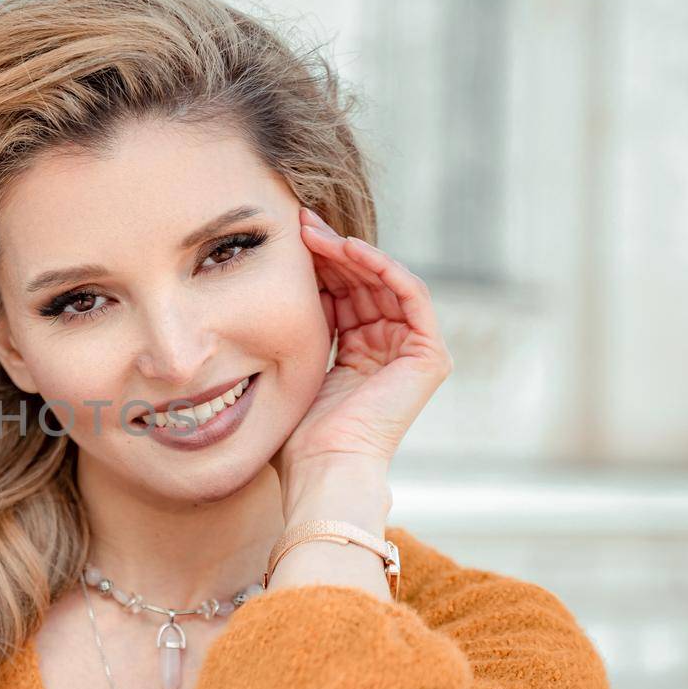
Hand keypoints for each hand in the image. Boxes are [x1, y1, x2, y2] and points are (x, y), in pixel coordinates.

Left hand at [271, 206, 453, 486]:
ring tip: (316, 232)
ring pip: (384, 282)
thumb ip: (293, 330)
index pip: (340, 295)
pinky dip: (383, 267)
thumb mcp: (292, 367)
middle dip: (331, 250)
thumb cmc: (296, 436)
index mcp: (357, 356)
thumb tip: (258, 293)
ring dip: (351, 252)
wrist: (323, 466)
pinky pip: (410, 294)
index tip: (285, 238)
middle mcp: (388, 350)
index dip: (316, 265)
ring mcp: (412, 353)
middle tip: (298, 222)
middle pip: (362, 284)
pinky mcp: (429, 355)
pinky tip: (350, 248)